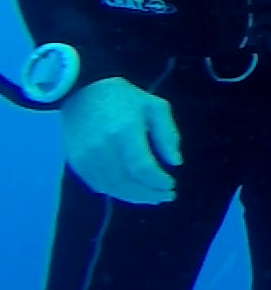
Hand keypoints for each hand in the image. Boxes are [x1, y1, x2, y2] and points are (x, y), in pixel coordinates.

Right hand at [61, 77, 182, 203]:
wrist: (81, 91)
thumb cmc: (123, 97)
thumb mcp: (154, 106)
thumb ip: (167, 134)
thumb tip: (175, 162)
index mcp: (124, 131)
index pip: (142, 167)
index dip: (158, 181)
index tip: (171, 185)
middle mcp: (102, 148)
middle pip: (127, 182)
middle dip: (150, 194)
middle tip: (166, 196)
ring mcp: (85, 157)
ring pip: (113, 188)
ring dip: (135, 197)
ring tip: (153, 198)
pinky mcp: (76, 163)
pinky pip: (98, 185)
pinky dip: (117, 192)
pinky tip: (132, 192)